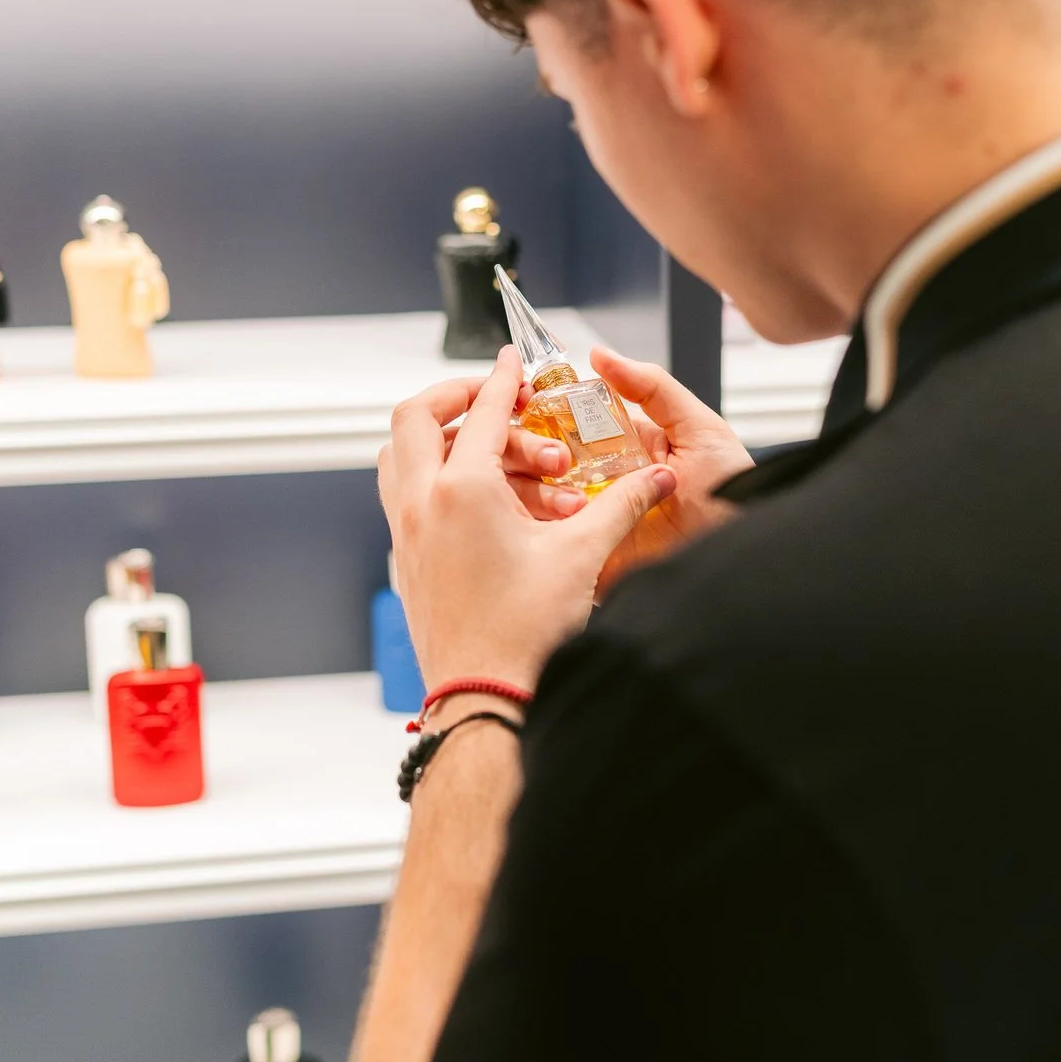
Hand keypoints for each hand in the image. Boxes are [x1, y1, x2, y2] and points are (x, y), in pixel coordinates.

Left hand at [379, 348, 675, 695]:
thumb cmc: (525, 633)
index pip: (482, 411)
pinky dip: (436, 479)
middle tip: (497, 401)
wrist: (485, 697)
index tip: (514, 363)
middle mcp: (422, 503)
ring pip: (401, 457)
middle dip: (457, 398)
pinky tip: (487, 502)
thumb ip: (622, 505)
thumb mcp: (582, 556)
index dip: (504, 380)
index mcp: (462, 490)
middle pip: (416, 418)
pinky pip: (407, 496)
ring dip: (442, 440)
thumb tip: (659, 478)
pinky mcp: (405, 560)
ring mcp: (406, 532)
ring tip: (496, 453)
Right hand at [501, 346, 752, 593]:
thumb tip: (601, 355)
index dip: (540, 410)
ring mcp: (592, 518)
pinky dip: (541, 529)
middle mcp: (599, 479)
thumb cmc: (731, 491)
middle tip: (551, 457)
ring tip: (568, 493)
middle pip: (542, 458)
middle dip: (530, 450)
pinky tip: (552, 520)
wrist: (740, 553)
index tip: (522, 398)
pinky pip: (551, 541)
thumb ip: (653, 388)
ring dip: (537, 489)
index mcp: (621, 445)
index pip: (566, 422)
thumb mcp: (699, 428)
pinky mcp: (589, 554)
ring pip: (536, 498)